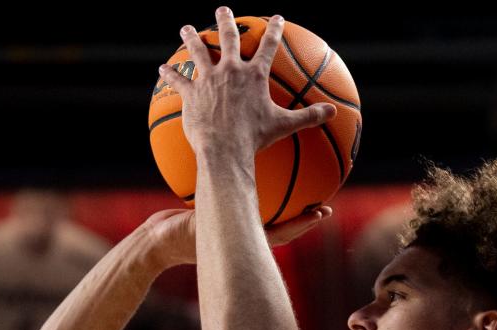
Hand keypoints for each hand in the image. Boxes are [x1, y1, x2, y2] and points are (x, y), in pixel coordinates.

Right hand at [144, 204, 334, 267]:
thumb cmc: (174, 238)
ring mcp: (234, 233)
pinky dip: (253, 195)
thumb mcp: (198, 225)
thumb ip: (218, 216)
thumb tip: (242, 212)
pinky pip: (243, 207)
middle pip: (281, 227)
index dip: (302, 223)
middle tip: (323, 205)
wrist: (155, 244)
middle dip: (302, 216)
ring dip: (286, 209)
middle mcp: (242, 237)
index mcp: (242, 240)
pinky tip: (253, 174)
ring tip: (302, 192)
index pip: (281, 233)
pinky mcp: (223, 225)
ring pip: (266, 219)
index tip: (321, 213)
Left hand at [157, 7, 335, 155]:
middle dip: (226, 21)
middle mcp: (231, 70)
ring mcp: (209, 79)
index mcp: (254, 75)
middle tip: (224, 9)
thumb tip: (333, 113)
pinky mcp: (191, 93)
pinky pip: (178, 80)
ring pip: (198, 51)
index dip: (274, 30)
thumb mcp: (284, 126)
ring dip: (192, 37)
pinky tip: (163, 69)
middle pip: (228, 38)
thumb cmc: (254, 139)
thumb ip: (309, 117)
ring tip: (186, 28)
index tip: (277, 18)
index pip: (269, 46)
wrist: (225, 149)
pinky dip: (170, 74)